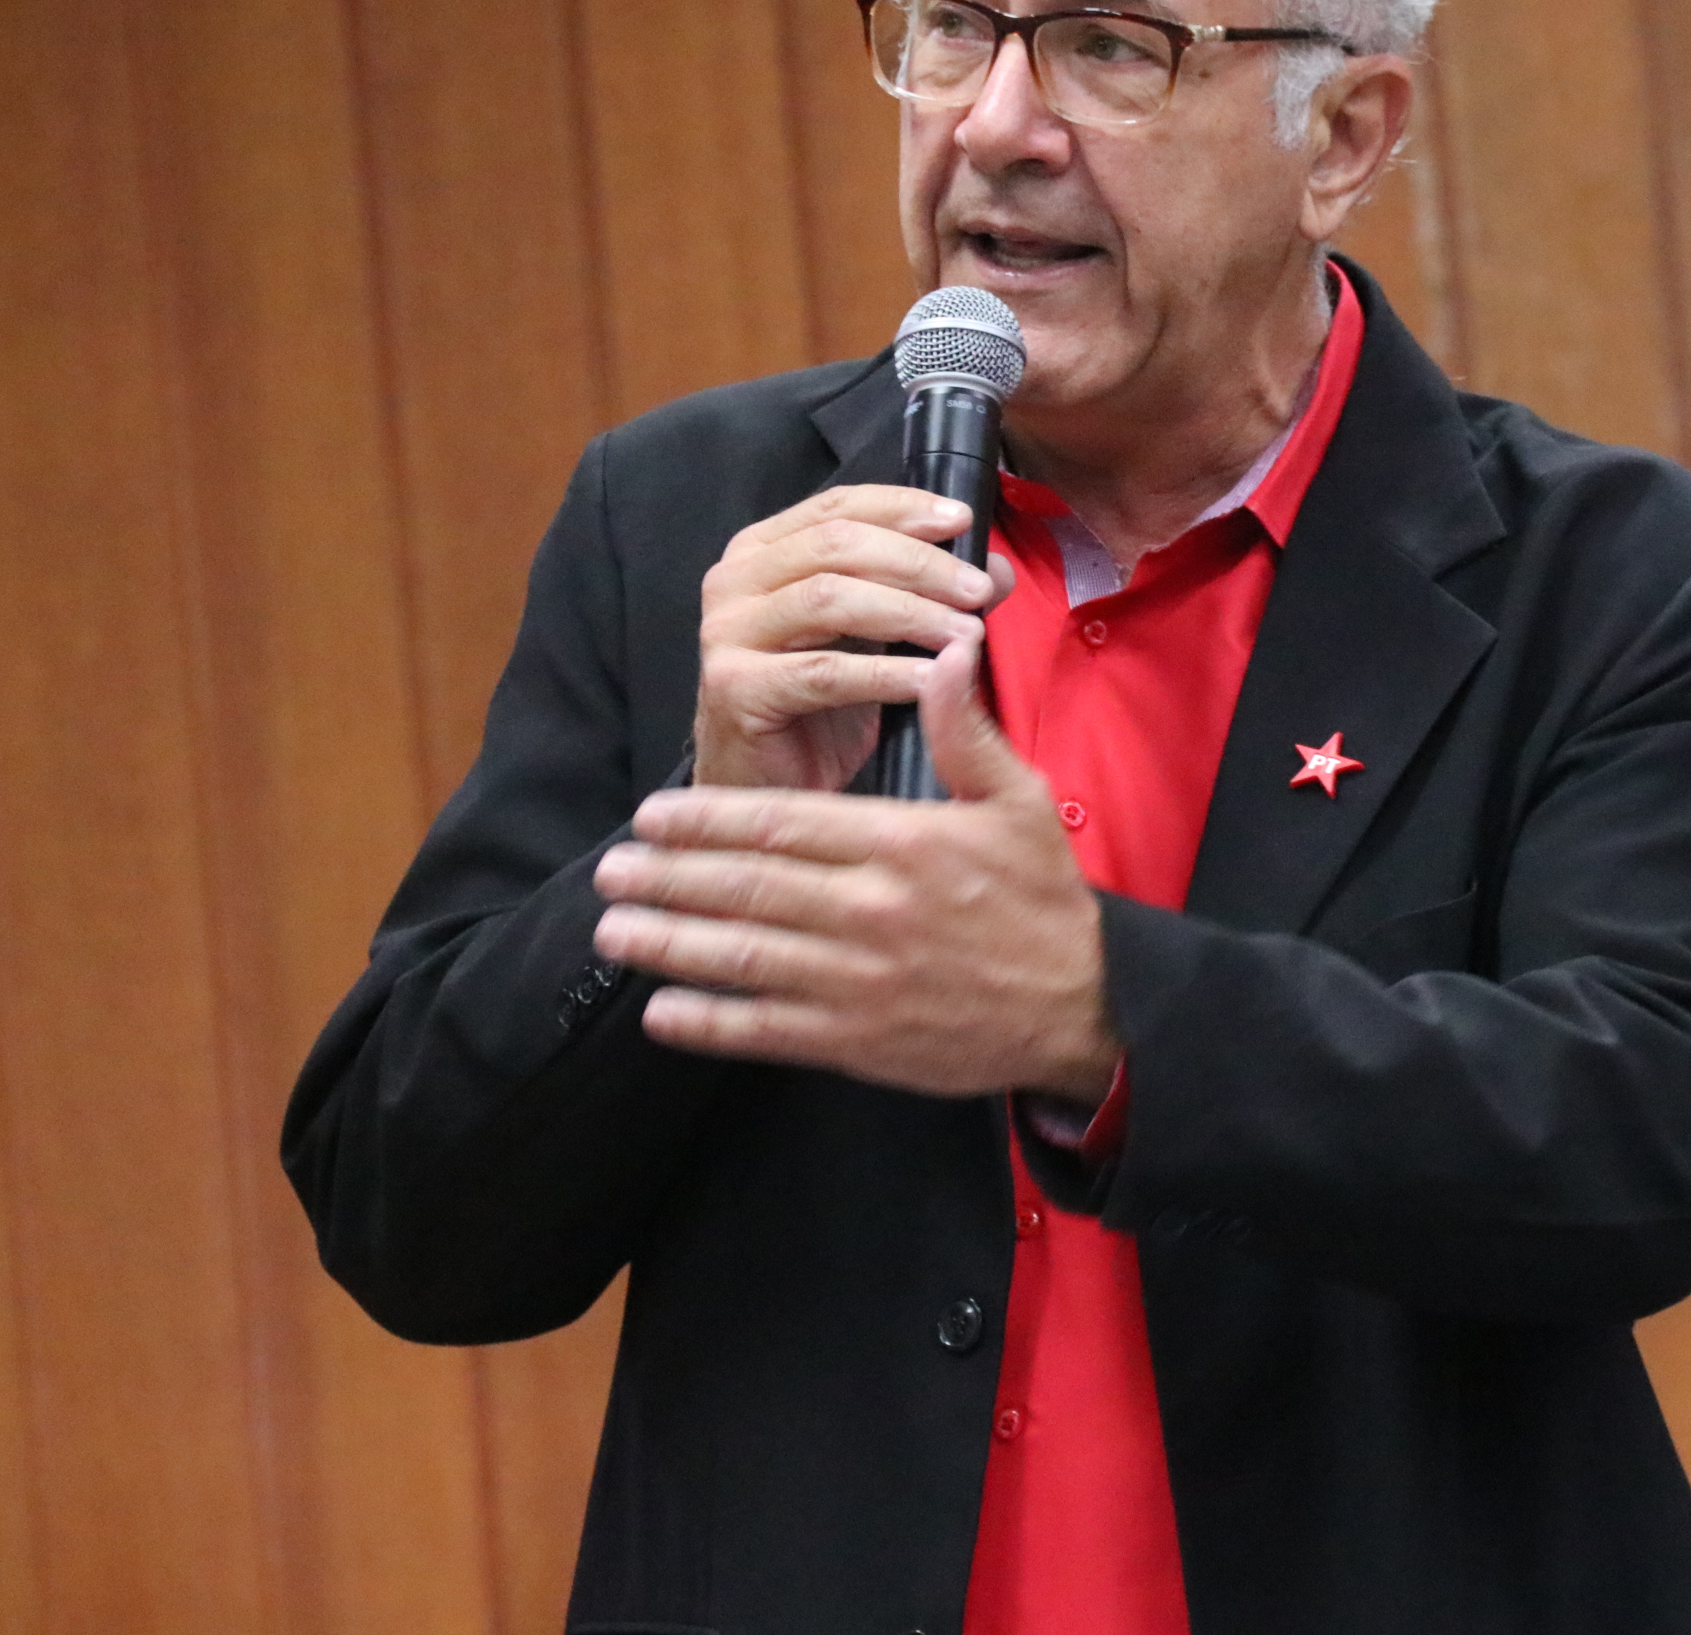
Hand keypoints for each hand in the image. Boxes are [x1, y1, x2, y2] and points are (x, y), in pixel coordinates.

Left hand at [597, 640, 1119, 1099]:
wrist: (1082, 1008)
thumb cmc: (1045, 899)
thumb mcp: (1019, 802)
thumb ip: (968, 730)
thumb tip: (945, 649)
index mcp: (903, 845)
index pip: (783, 823)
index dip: (707, 819)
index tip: (653, 813)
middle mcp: (872, 913)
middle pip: (746, 888)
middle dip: (668, 878)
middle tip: (608, 870)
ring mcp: (860, 983)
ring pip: (744, 958)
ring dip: (670, 944)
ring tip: (613, 931)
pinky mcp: (860, 1041)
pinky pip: (768, 1031)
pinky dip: (710, 1024)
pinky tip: (662, 1012)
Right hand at [692, 484, 1009, 790]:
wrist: (766, 787)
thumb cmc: (819, 708)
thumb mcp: (878, 638)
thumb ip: (927, 596)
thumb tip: (996, 571)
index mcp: (761, 551)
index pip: (838, 506)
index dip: (903, 508)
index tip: (962, 522)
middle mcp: (733, 581)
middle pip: (837, 545)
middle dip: (919, 564)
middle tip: (976, 590)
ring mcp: (726, 634)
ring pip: (830, 600)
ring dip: (910, 613)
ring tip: (966, 635)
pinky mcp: (734, 689)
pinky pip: (824, 671)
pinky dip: (886, 673)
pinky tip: (932, 681)